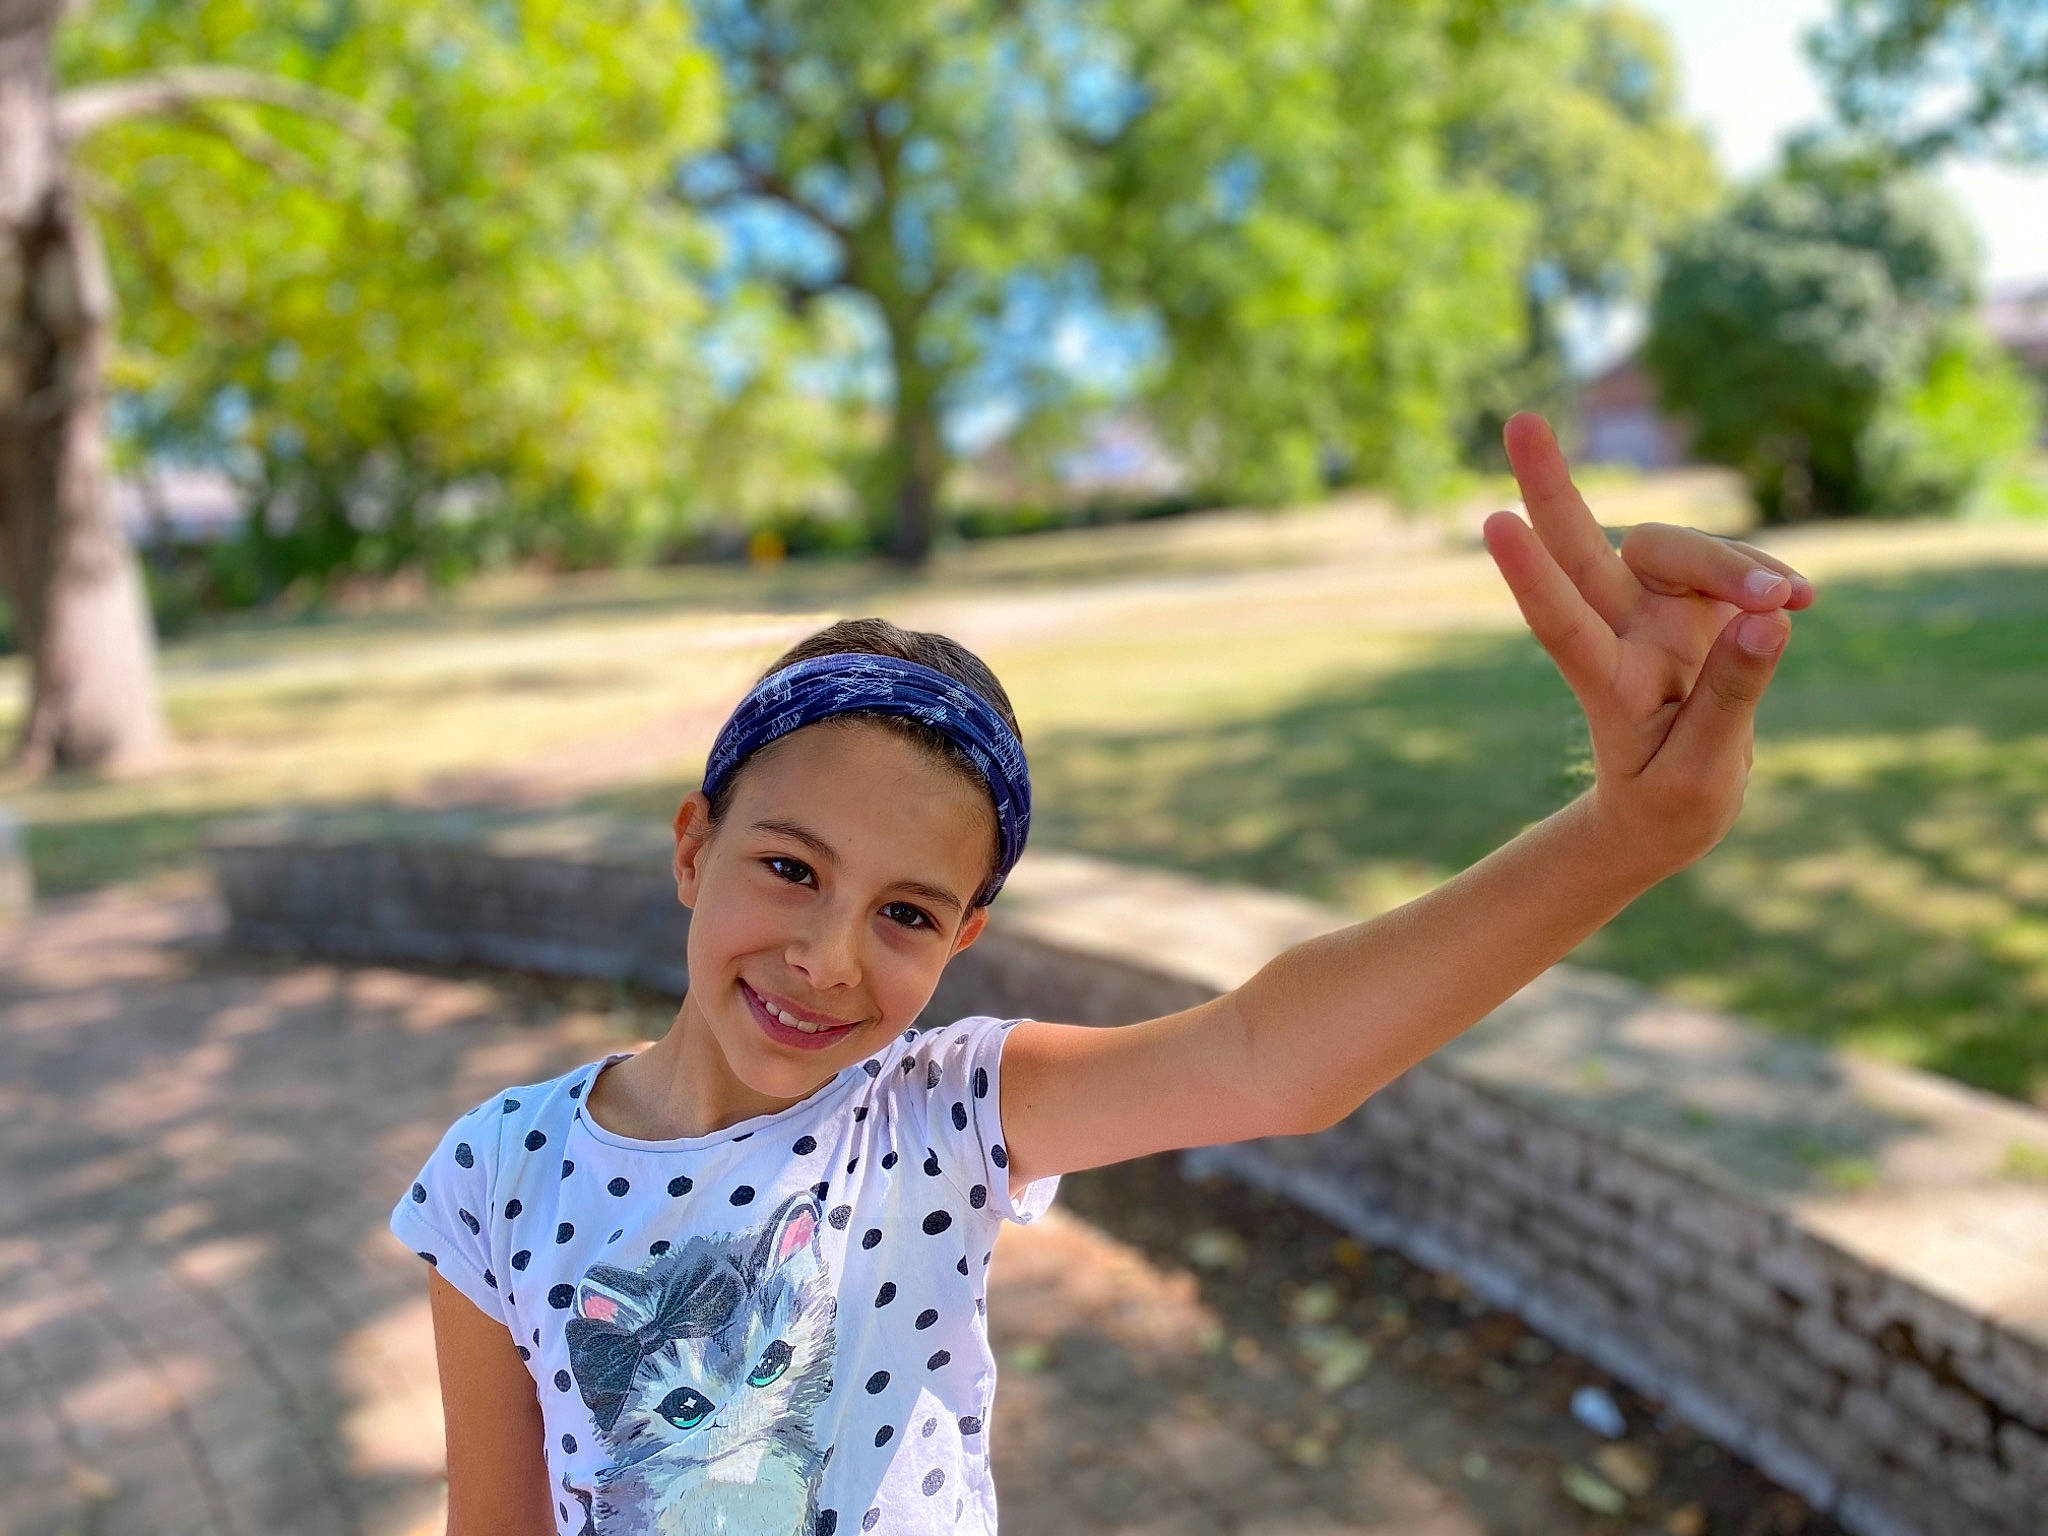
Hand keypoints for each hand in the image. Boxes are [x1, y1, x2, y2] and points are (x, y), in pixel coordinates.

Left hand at [1480, 412, 1814, 873]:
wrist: (1665, 812)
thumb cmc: (1668, 804)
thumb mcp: (1701, 772)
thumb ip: (1732, 695)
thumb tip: (1771, 616)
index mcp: (1604, 685)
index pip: (1561, 623)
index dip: (1531, 575)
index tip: (1494, 523)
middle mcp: (1616, 633)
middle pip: (1582, 547)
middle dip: (1550, 485)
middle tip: (1519, 420)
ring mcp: (1650, 612)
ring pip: (1674, 548)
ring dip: (1732, 562)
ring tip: (1795, 600)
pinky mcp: (1691, 603)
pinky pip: (1727, 564)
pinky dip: (1764, 573)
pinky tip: (1802, 601)